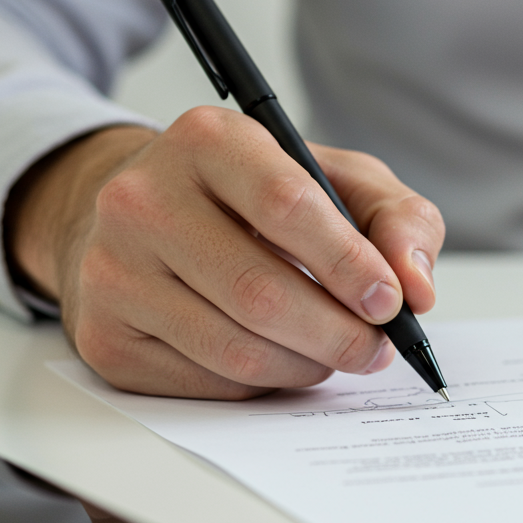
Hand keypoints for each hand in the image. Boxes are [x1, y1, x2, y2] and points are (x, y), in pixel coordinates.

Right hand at [5, 106, 443, 398]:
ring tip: (335, 351)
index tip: (390, 301)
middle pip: (259, 291)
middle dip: (338, 333)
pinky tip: (280, 356)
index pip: (285, 204)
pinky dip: (264, 381)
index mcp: (207, 140)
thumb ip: (397, 218)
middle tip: (377, 348)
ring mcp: (113, 271)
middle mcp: (142, 200)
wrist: (144, 219)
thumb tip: (417, 287)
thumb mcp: (338, 179)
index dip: (347, 262)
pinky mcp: (104, 337)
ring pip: (236, 348)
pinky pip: (208, 381)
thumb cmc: (256, 198)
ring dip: (307, 364)